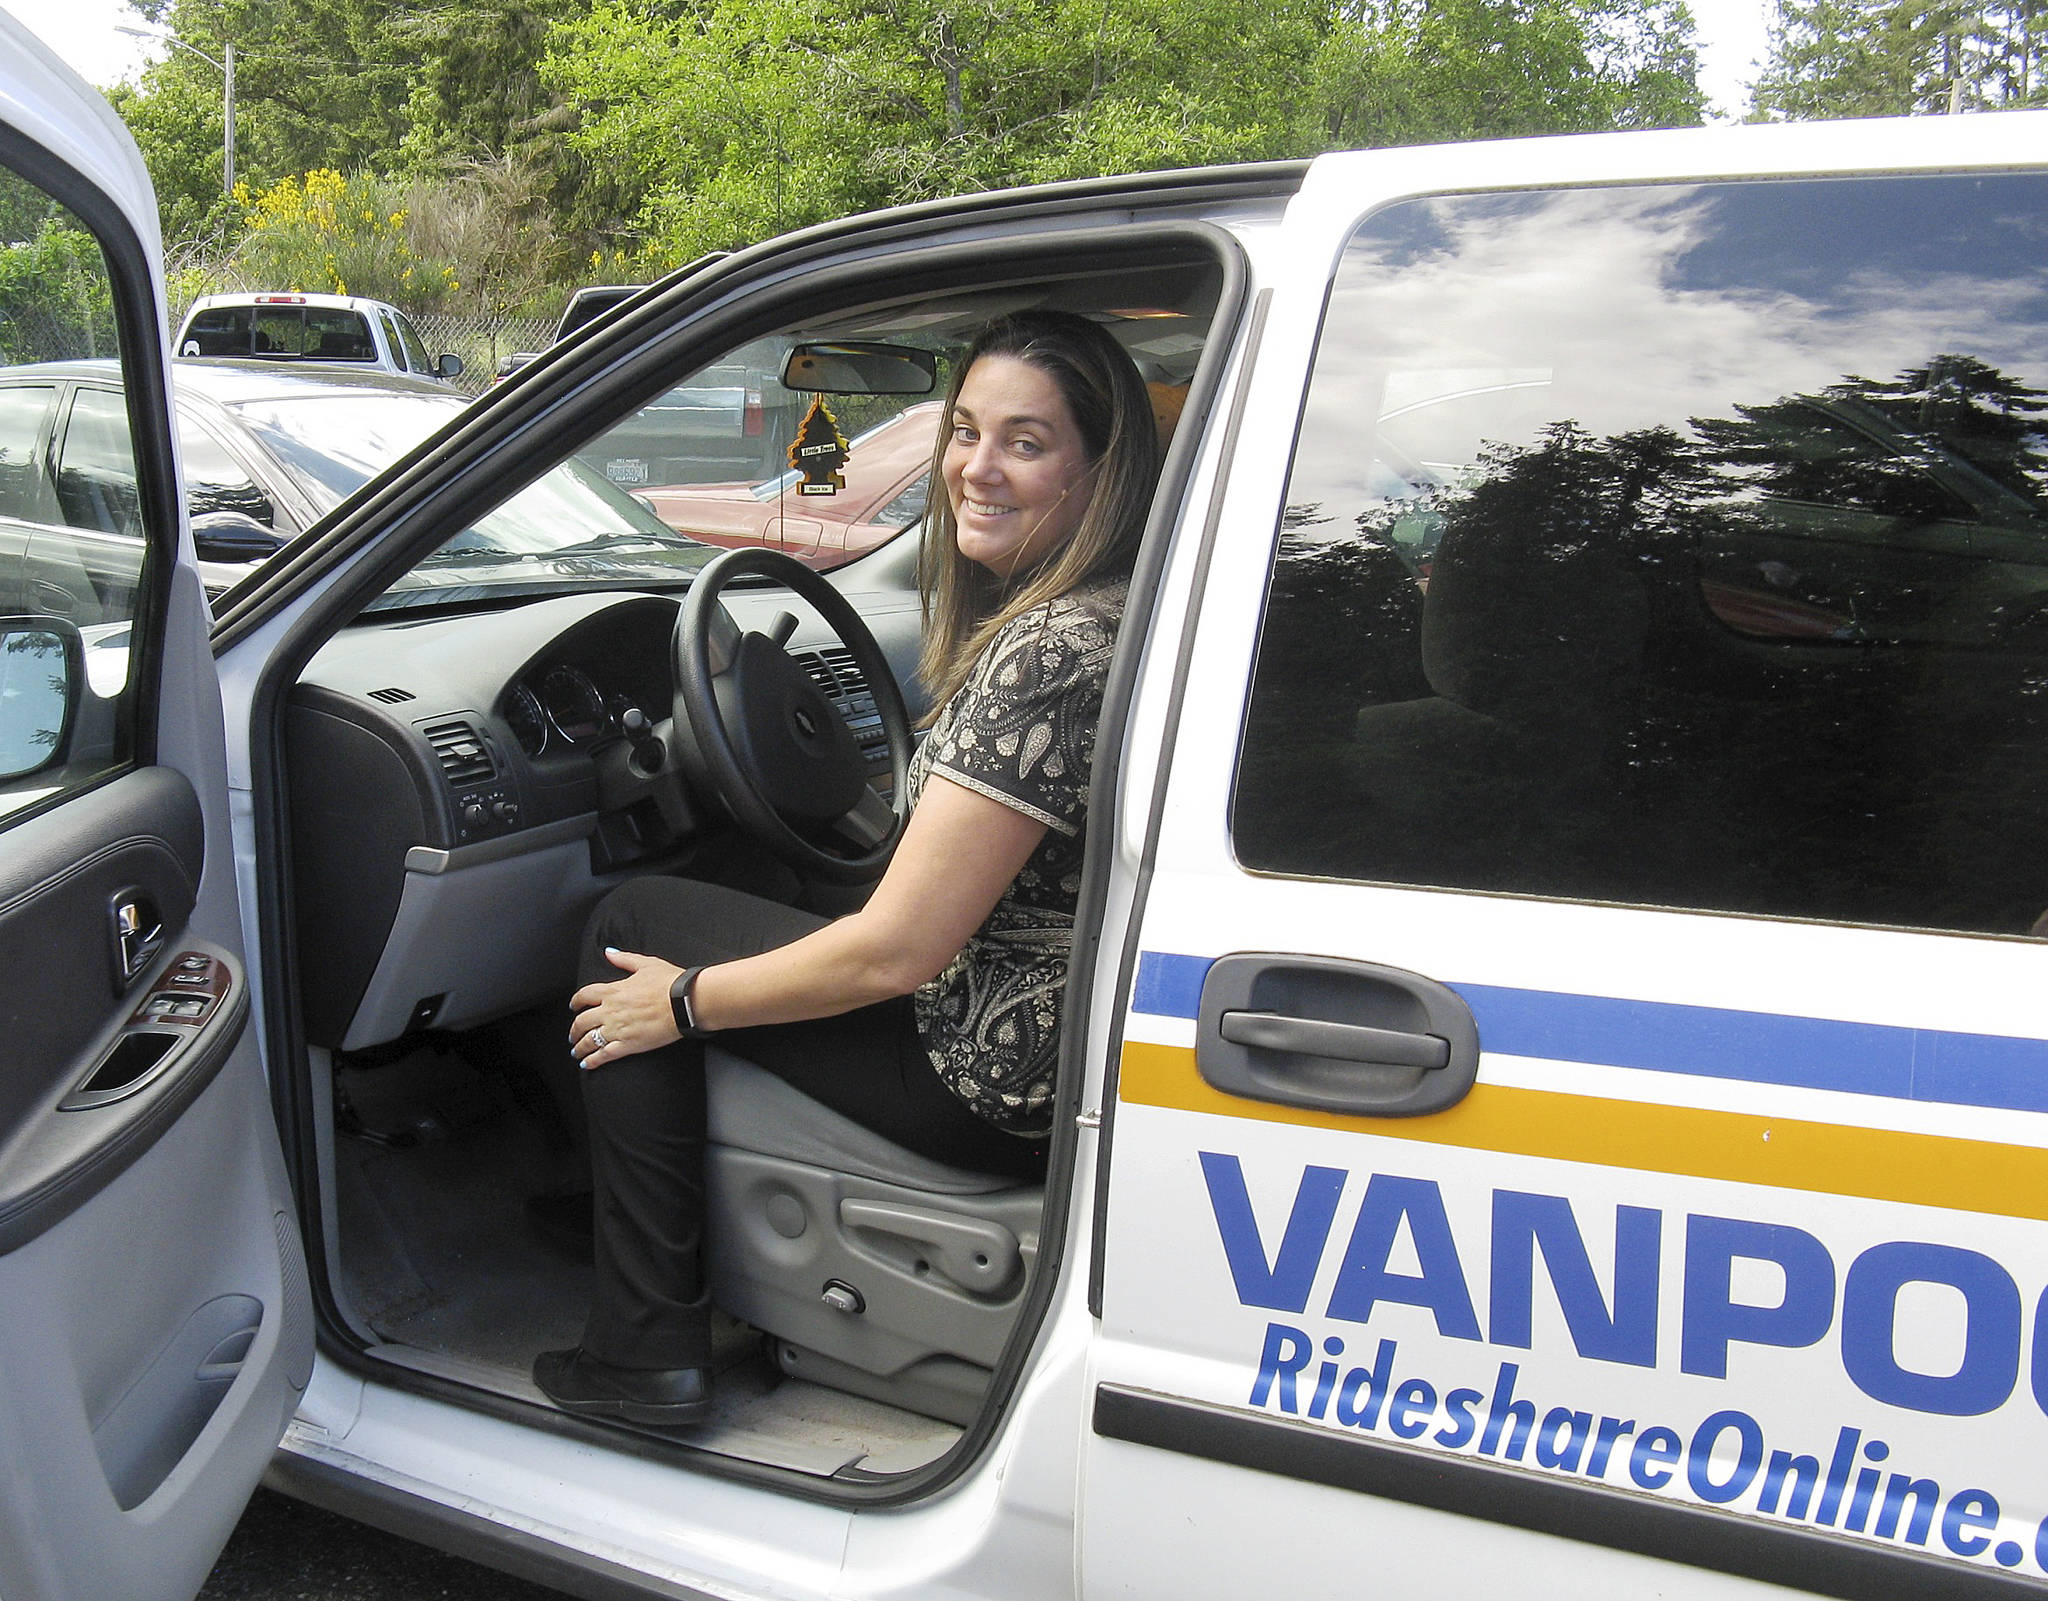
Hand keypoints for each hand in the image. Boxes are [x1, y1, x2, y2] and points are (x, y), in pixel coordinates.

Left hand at [569, 947, 685, 1067]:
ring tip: (576, 1051)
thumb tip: (609, 952)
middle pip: (581, 1022)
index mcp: (613, 991)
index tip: (573, 1006)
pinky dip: (592, 1061)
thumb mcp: (646, 964)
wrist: (684, 1002)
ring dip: (579, 1047)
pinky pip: (604, 1055)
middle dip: (574, 1030)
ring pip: (589, 1041)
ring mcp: (618, 1029)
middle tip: (573, 1034)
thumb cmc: (669, 983)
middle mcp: (610, 1011)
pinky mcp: (628, 1045)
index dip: (575, 1002)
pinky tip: (587, 1063)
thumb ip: (624, 959)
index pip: (584, 996)